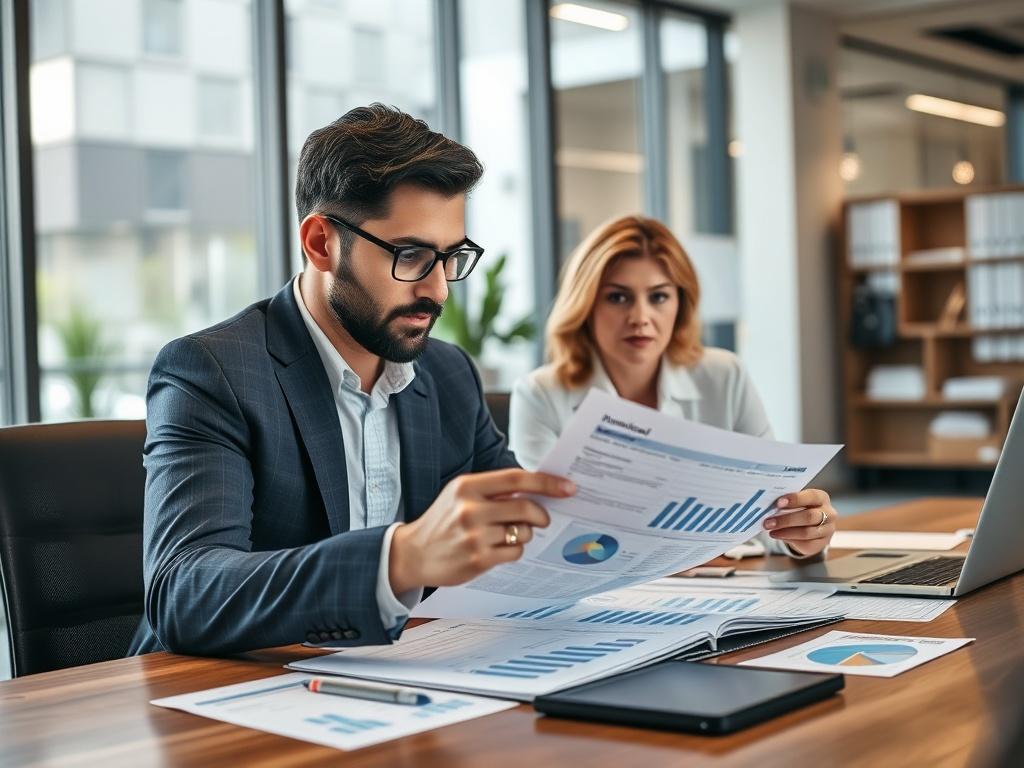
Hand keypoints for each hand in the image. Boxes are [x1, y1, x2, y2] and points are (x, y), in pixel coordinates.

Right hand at [388, 468, 575, 593]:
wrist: (413, 553)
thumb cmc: (444, 520)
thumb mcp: (460, 495)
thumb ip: (494, 490)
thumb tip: (537, 489)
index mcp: (467, 486)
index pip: (516, 478)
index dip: (546, 482)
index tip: (568, 487)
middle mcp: (470, 509)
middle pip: (525, 508)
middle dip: (540, 514)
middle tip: (542, 519)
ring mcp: (474, 536)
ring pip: (522, 533)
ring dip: (524, 534)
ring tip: (507, 534)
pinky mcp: (477, 560)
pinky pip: (514, 553)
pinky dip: (514, 550)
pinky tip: (498, 549)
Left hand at [763, 488, 836, 557]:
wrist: (813, 525)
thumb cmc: (801, 508)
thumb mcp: (796, 502)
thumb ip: (787, 502)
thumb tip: (768, 505)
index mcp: (821, 498)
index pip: (811, 496)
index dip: (795, 499)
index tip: (778, 503)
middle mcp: (829, 513)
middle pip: (809, 517)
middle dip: (786, 520)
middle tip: (768, 522)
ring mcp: (827, 530)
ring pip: (806, 532)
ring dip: (785, 532)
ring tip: (770, 530)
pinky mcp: (821, 543)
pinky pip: (806, 543)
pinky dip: (789, 540)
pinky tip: (778, 536)